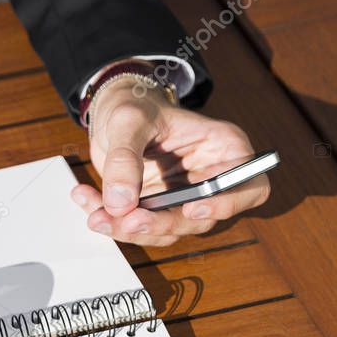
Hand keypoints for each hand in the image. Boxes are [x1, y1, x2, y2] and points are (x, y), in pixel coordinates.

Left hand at [71, 79, 269, 246]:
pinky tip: (87, 201)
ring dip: (128, 229)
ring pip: (165, 230)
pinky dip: (110, 221)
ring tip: (96, 214)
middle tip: (128, 220)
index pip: (249, 188)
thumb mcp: (128, 121)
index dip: (227, 203)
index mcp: (224, 149)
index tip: (193, 207)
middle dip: (161, 224)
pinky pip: (136, 227)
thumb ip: (125, 158)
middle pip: (200, 219)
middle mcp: (208, 180)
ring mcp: (181, 199)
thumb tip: (121, 201)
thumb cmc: (134, 106)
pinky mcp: (154, 210)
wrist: (113, 113)